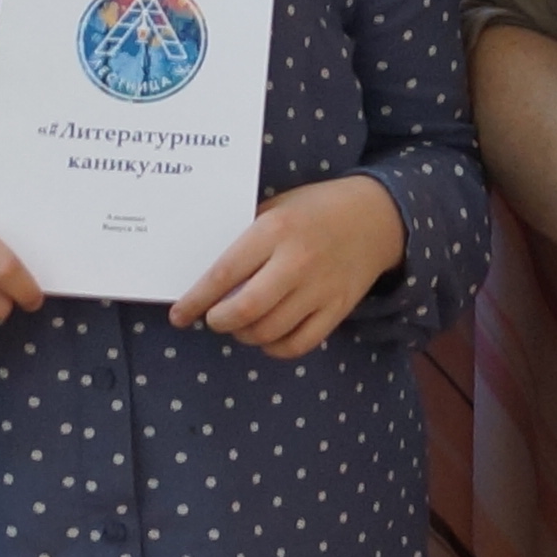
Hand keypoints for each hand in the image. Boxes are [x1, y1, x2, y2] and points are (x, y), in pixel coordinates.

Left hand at [172, 176, 407, 358]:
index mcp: (274, 231)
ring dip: (245, 335)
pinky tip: (268, 336)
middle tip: (214, 318)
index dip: (196, 300)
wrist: (377, 216)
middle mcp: (296, 262)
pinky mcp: (338, 308)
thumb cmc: (314, 210)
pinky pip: (299, 344)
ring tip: (240, 325)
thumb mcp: (276, 208)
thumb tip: (204, 272)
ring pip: (269, 332)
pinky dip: (275, 348)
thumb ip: (245, 237)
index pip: (224, 273)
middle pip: (245, 310)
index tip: (179, 315)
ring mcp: (320, 289)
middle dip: (220, 321)